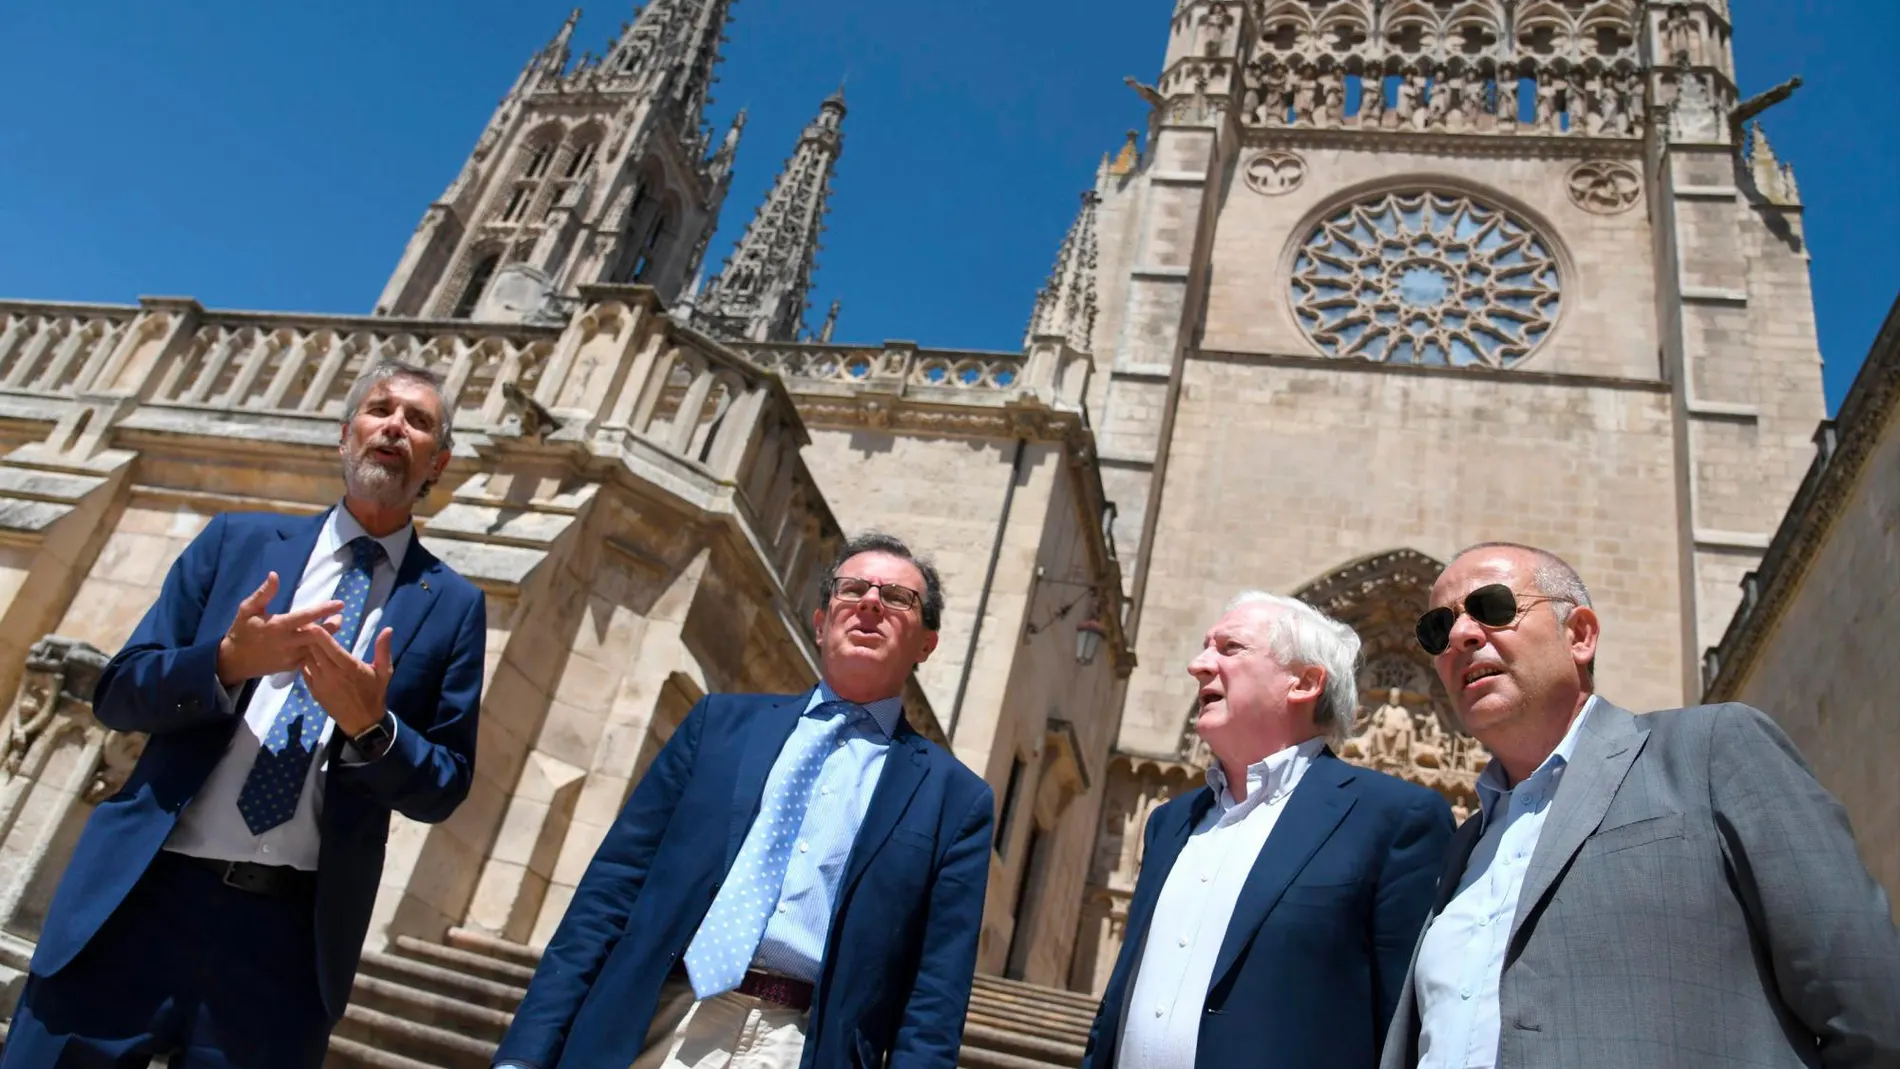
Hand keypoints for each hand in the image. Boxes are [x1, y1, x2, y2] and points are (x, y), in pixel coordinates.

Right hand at [216, 573, 342, 686]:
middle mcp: (287, 643)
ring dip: (329, 638)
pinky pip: (311, 659)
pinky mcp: (291, 667)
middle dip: (333, 625)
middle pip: (319, 635)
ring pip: (317, 648)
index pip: (306, 616)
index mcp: (278, 626)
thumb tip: (275, 575)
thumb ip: (264, 593)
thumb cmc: (242, 630)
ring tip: (335, 626)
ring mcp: (290, 657)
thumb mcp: (248, 608)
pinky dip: (320, 650)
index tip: (340, 603)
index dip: (325, 609)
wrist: (234, 660)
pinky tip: (325, 642)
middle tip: (340, 616)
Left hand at [299, 624, 392, 737]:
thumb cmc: (374, 694)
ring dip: (306, 649)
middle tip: (306, 625)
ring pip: (307, 660)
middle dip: (310, 637)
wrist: (362, 721)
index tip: (314, 624)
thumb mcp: (384, 672)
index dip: (321, 636)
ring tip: (303, 638)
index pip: (332, 648)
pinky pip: (304, 672)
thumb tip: (388, 629)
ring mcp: (321, 683)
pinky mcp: (314, 691)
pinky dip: (304, 662)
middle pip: (315, 651)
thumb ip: (383, 650)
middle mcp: (332, 674)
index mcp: (349, 668)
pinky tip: (306, 655)